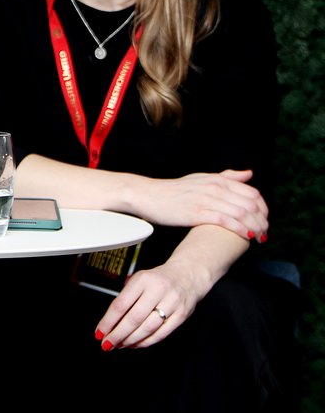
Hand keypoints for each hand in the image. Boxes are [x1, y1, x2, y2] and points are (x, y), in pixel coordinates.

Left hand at [94, 259, 206, 349]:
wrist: (188, 275)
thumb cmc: (157, 279)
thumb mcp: (139, 279)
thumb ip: (126, 297)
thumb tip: (109, 323)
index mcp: (143, 280)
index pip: (121, 304)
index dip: (108, 321)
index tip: (99, 333)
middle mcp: (158, 290)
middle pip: (134, 318)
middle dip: (118, 335)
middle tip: (107, 344)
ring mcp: (172, 303)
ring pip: (148, 328)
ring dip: (131, 340)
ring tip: (120, 345)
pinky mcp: (181, 315)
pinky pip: (161, 334)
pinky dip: (146, 342)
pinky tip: (135, 344)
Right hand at [131, 169, 267, 241]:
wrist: (148, 195)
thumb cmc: (174, 190)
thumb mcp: (202, 178)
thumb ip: (227, 177)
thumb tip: (249, 174)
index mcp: (218, 180)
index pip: (252, 194)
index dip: (264, 209)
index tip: (265, 220)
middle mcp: (215, 188)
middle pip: (251, 205)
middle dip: (262, 221)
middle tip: (265, 233)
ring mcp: (206, 200)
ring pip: (241, 213)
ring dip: (255, 227)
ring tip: (259, 238)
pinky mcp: (196, 213)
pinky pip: (225, 221)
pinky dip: (239, 229)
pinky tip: (245, 237)